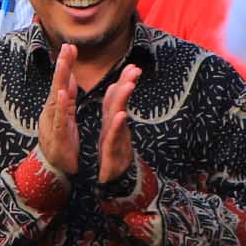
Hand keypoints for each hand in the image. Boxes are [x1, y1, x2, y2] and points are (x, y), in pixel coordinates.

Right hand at [36, 43, 79, 176]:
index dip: (66, 64)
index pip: (63, 82)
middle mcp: (53, 111)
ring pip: (56, 98)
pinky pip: (59, 118)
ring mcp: (53, 122)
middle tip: (67, 47)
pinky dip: (60, 106)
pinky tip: (62, 94)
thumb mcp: (66, 116)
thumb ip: (68, 98)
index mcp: (59, 106)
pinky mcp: (57, 135)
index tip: (70, 46)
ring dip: (60, 80)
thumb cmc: (60, 142)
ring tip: (63, 63)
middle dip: (63, 65)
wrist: (53, 168)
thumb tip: (70, 79)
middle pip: (58, 85)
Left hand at [96, 65, 139, 187]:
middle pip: (121, 103)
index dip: (124, 81)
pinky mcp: (112, 152)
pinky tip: (121, 115)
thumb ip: (112, 107)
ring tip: (128, 84)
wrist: (114, 180)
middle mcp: (117, 127)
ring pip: (119, 117)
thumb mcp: (110, 127)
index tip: (132, 65)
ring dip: (124, 100)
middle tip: (135, 69)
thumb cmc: (113, 151)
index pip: (117, 97)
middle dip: (127, 85)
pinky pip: (113, 137)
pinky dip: (117, 125)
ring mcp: (116, 138)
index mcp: (112, 120)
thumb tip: (114, 86)